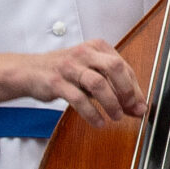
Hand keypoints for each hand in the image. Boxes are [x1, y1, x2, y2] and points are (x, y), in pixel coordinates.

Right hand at [13, 40, 143, 127]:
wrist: (28, 71)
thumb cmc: (64, 71)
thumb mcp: (90, 72)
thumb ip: (113, 86)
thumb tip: (137, 107)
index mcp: (98, 47)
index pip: (124, 66)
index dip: (135, 87)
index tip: (141, 104)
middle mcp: (85, 53)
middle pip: (115, 68)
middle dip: (127, 91)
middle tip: (132, 109)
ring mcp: (70, 67)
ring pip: (98, 83)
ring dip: (111, 103)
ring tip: (117, 117)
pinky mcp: (57, 82)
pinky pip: (78, 99)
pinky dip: (92, 113)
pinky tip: (99, 121)